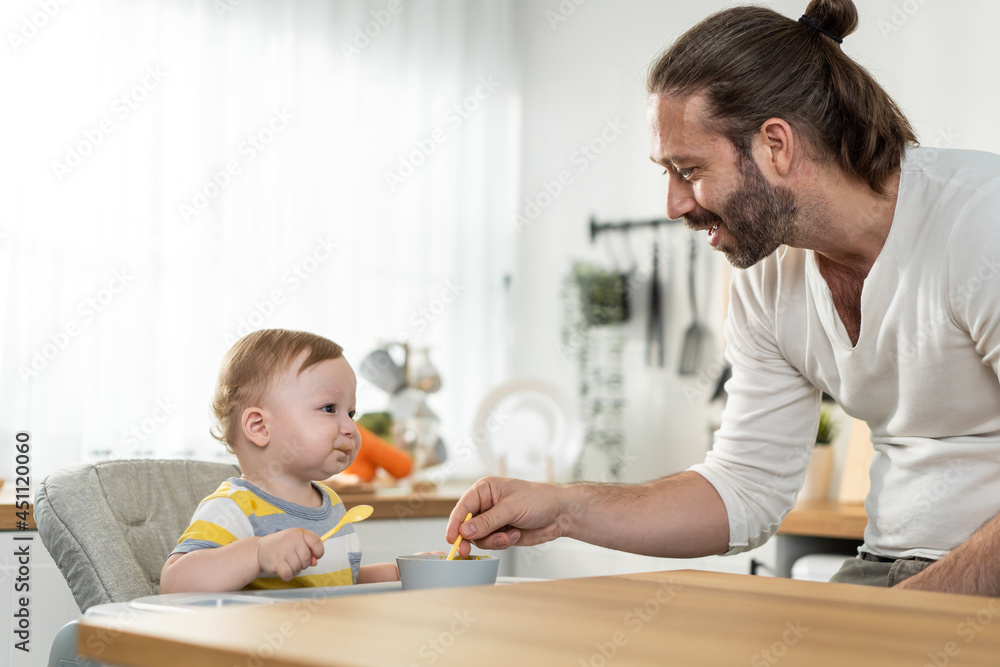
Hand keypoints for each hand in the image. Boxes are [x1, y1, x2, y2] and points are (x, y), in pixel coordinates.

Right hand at [257, 528, 323, 580]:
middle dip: (304, 564)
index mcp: (299, 533)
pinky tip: (284, 570)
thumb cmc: (282, 545)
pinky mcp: (276, 562)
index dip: (319, 551)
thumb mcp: (296, 542)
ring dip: (295, 570)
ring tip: (288, 564)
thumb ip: (308, 550)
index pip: (316, 541)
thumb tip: (315, 562)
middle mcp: (291, 540)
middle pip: (307, 558)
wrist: (260, 549)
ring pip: (298, 567)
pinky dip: (288, 576)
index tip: (316, 556)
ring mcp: (283, 551)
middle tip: (296, 561)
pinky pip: (288, 574)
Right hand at [446, 477, 566, 555]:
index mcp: (485, 489)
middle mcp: (486, 505)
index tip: (451, 538)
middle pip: (466, 525)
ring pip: (478, 538)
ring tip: (508, 535)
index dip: (455, 523)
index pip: (463, 507)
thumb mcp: (511, 508)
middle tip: (466, 550)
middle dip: (470, 537)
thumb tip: (464, 530)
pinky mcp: (501, 533)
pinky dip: (502, 543)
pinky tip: (515, 534)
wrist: (560, 513)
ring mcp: (493, 520)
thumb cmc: (539, 499)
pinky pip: (491, 544)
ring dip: (492, 540)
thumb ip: (487, 521)